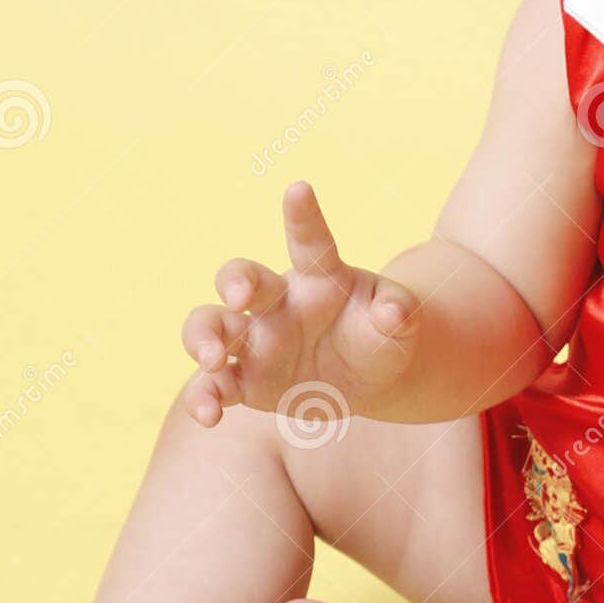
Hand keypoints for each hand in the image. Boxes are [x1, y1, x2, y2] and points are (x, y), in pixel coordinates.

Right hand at [180, 181, 421, 426]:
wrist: (369, 377)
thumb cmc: (383, 334)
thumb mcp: (400, 323)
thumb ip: (398, 313)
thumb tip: (395, 311)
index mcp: (320, 276)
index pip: (310, 239)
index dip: (303, 215)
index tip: (299, 188)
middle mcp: (278, 302)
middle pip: (240, 276)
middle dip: (234, 281)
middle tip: (240, 296)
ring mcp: (256, 340)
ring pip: (210, 326)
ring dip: (203, 338)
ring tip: (213, 359)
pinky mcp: (244, 380)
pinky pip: (213, 384)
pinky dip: (204, 396)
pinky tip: (211, 414)